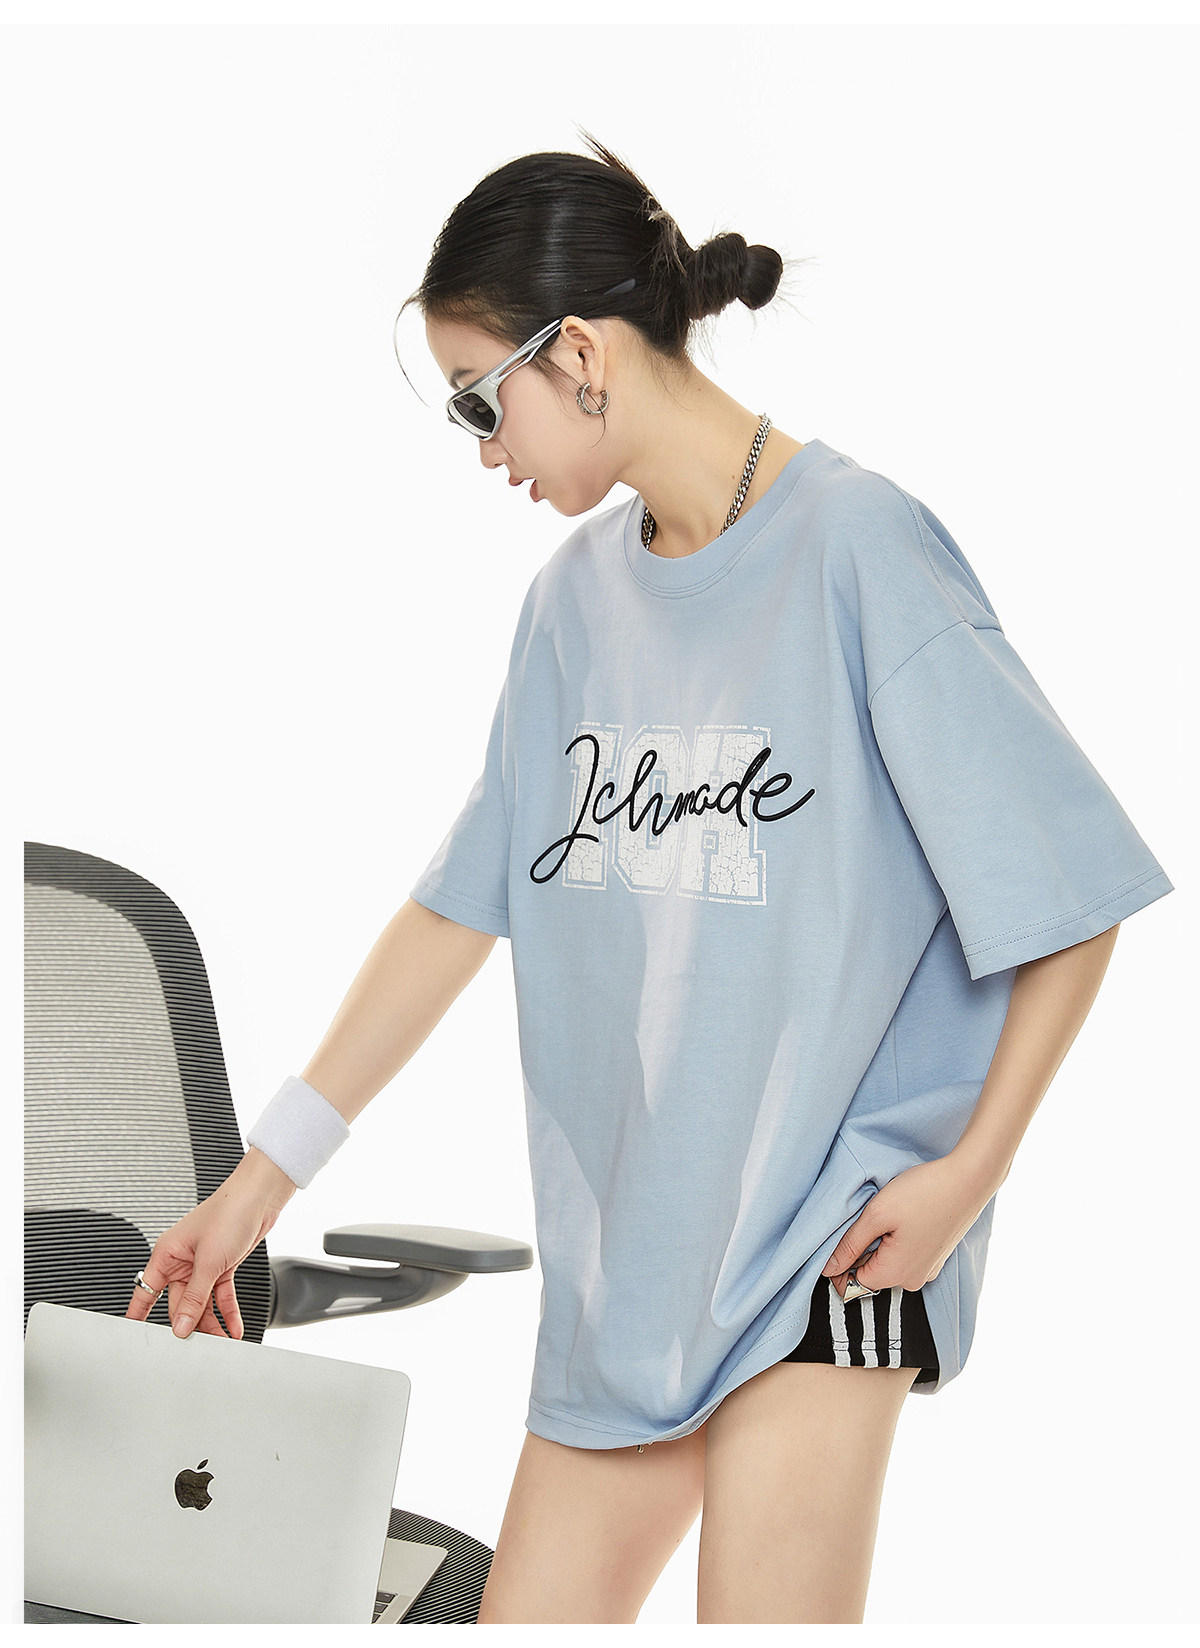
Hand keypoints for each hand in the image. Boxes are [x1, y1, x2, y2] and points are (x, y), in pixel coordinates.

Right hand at [124, 1157, 293, 1338]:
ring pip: (201, 1303)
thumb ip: (194, 1297)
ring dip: (211, 1322)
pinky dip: (227, 1312)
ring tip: (220, 1341)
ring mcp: (202, 1265)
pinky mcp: (222, 1266)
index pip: (145, 1291)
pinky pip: (220, 1296)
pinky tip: (232, 1327)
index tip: (136, 1338)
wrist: (260, 1198)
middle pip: (179, 1303)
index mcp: (166, 1254)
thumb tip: (182, 1324)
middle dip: (189, 1324)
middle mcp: (182, 1261)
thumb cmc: (229, 1213)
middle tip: (196, 1346)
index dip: (138, 1315)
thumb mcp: (208, 1262)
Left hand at [820, 1154, 998, 1299]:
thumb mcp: (876, 1215)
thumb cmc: (923, 1193)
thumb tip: (828, 1268)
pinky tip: (903, 1216)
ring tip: (888, 1213)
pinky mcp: (936, 1257)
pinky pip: (905, 1256)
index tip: (843, 1233)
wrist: (969, 1180)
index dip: (839, 1260)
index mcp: (895, 1274)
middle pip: (870, 1273)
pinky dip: (897, 1240)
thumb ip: (849, 1244)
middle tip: (867, 1216)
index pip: (851, 1282)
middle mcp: (913, 1280)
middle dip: (861, 1248)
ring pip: (887, 1262)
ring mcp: (927, 1270)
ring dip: (880, 1242)